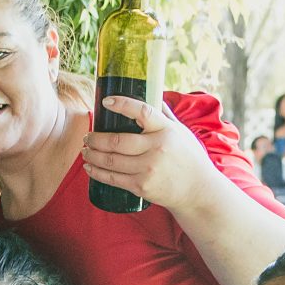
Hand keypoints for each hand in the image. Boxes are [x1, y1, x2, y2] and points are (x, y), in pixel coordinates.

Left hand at [81, 93, 214, 214]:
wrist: (198, 190)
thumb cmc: (189, 158)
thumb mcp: (181, 132)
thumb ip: (164, 116)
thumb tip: (151, 93)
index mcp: (166, 130)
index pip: (143, 112)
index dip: (123, 105)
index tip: (107, 101)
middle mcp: (156, 148)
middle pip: (117, 140)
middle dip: (96, 138)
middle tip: (88, 136)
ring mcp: (148, 168)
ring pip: (111, 160)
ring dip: (92, 154)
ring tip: (86, 150)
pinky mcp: (141, 186)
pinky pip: (113, 178)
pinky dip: (97, 172)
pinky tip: (90, 167)